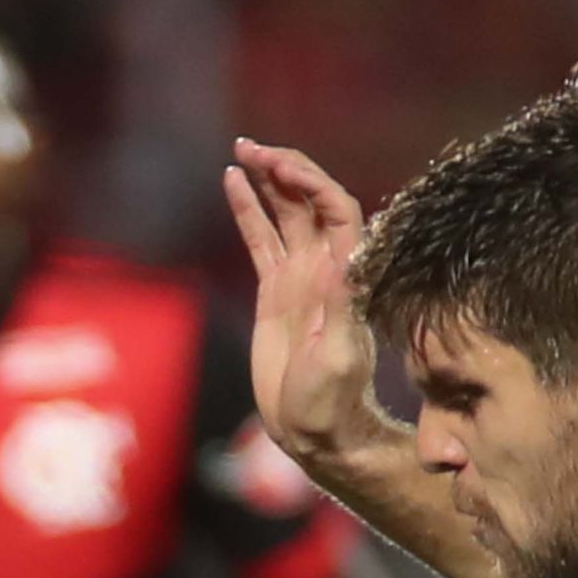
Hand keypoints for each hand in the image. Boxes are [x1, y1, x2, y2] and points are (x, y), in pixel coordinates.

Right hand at [221, 138, 394, 476]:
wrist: (315, 428)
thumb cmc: (330, 402)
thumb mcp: (337, 358)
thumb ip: (338, 308)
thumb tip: (338, 259)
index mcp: (345, 276)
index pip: (336, 210)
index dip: (311, 182)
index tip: (281, 167)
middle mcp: (325, 267)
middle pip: (310, 199)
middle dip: (285, 168)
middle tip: (253, 149)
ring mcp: (300, 275)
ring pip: (285, 211)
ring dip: (267, 178)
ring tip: (242, 150)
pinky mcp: (276, 289)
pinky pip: (261, 238)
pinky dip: (248, 208)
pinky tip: (231, 181)